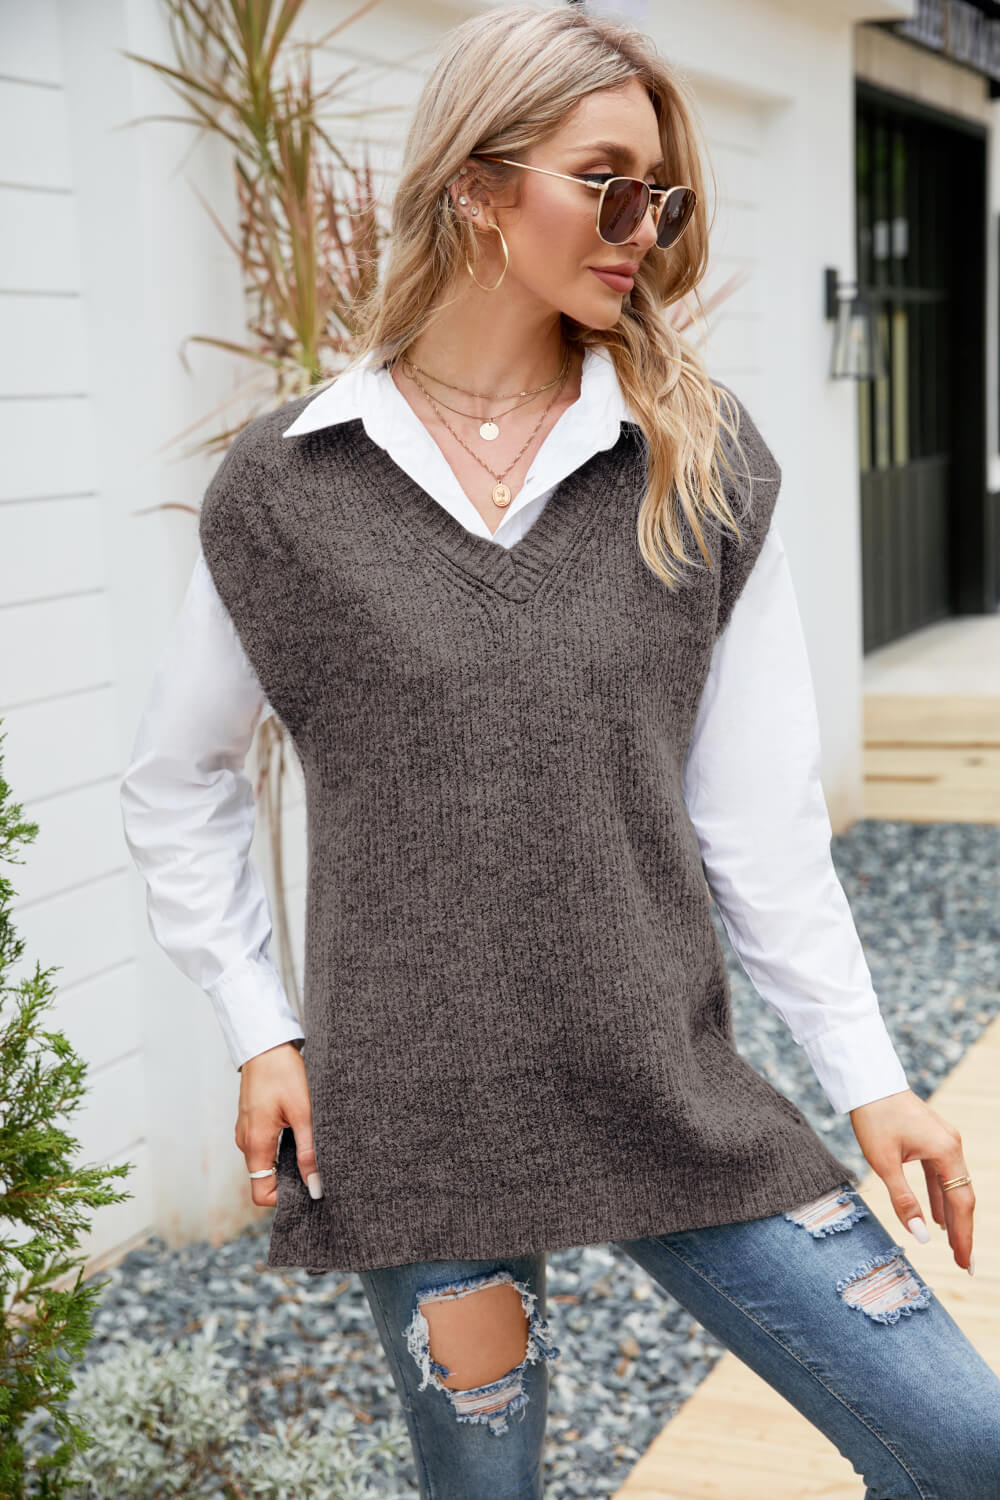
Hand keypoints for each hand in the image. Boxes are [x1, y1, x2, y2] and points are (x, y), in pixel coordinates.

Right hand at [236, 1041, 322, 1207]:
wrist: (266, 1043)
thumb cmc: (282, 1073)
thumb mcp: (303, 1113)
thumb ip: (309, 1151)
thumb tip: (316, 1185)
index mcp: (255, 1144)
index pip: (261, 1193)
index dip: (285, 1197)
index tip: (310, 1186)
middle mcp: (246, 1142)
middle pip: (264, 1179)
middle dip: (290, 1180)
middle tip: (317, 1167)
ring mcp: (247, 1131)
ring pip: (266, 1161)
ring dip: (287, 1161)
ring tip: (311, 1146)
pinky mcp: (252, 1120)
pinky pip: (265, 1145)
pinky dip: (282, 1146)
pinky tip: (300, 1131)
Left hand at [849, 1088, 973, 1273]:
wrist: (868, 1081)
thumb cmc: (874, 1118)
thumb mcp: (884, 1163)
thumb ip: (904, 1201)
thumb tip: (922, 1236)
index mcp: (946, 1151)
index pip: (961, 1204)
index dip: (964, 1236)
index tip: (965, 1264)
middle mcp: (952, 1145)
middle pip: (963, 1196)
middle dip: (963, 1230)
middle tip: (964, 1263)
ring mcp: (944, 1140)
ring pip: (953, 1185)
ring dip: (952, 1215)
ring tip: (953, 1245)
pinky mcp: (932, 1138)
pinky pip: (941, 1174)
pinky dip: (940, 1195)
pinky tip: (939, 1216)